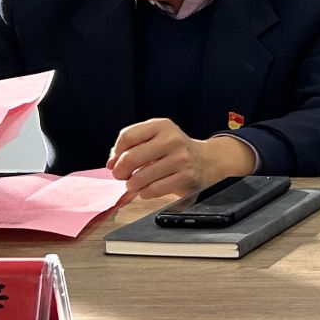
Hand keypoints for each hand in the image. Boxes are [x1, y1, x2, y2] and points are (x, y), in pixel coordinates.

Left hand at [108, 120, 255, 202]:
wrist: (208, 160)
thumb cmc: (175, 150)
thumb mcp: (157, 137)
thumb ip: (132, 145)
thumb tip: (112, 163)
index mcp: (162, 126)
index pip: (127, 136)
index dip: (116, 153)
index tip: (115, 161)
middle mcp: (172, 139)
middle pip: (130, 158)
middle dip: (120, 171)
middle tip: (121, 175)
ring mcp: (180, 159)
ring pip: (140, 178)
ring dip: (132, 185)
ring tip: (135, 183)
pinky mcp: (186, 177)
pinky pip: (153, 190)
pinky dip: (145, 193)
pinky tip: (148, 189)